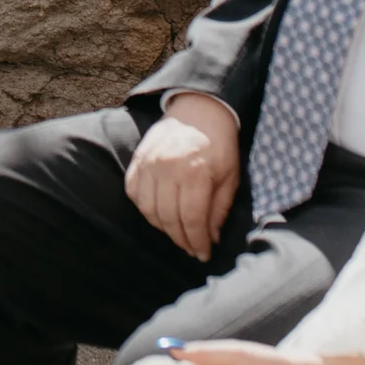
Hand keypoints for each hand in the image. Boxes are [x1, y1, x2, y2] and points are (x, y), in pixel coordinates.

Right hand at [125, 94, 240, 259]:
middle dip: (181, 239)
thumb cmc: (220, 145)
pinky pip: (134, 192)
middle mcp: (168, 168)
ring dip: (162, 227)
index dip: (196, 241)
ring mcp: (150, 162)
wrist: (200, 110)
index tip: (203, 254)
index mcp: (196, 172)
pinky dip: (144, 208)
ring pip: (148, 208)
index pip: (191, 218)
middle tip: (191, 249)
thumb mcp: (230, 177)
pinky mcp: (139, 158)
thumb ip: (219, 209)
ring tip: (176, 233)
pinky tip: (158, 214)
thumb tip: (210, 238)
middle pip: (168, 217)